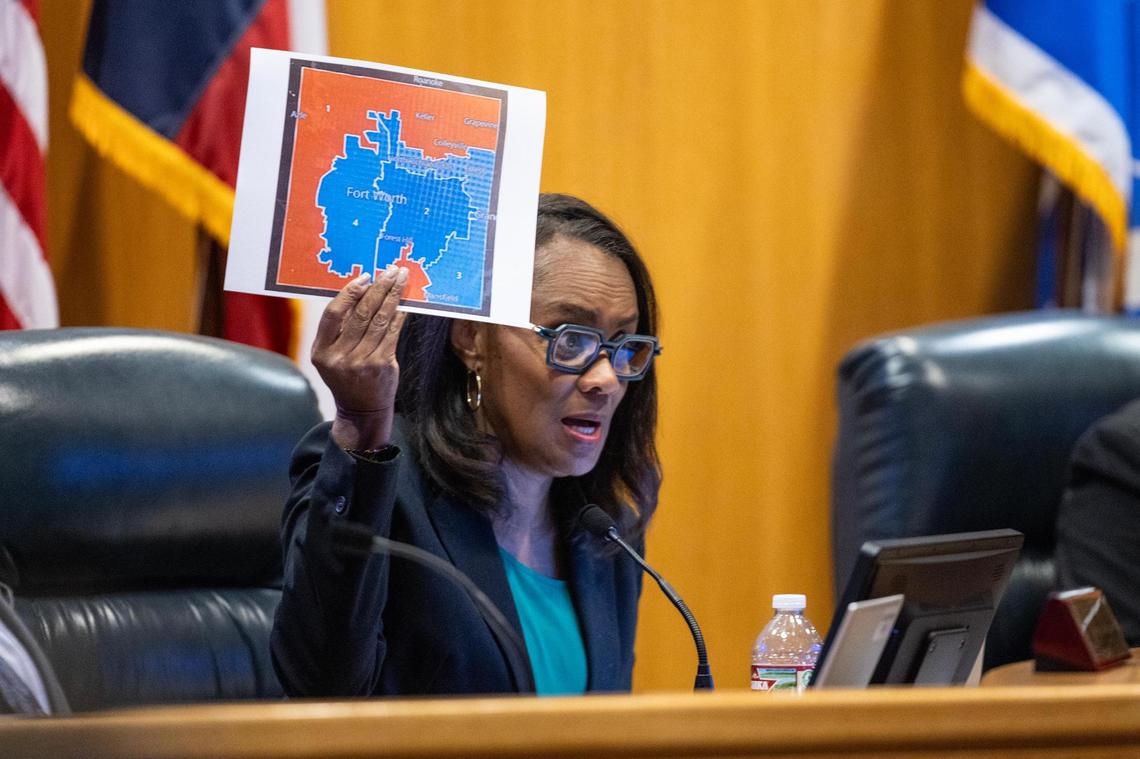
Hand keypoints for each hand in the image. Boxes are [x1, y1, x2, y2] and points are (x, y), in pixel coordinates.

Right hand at [312, 266, 408, 449]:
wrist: (361, 409)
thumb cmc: (347, 376)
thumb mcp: (331, 357)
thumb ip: (339, 330)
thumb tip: (360, 291)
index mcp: (321, 351)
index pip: (332, 314)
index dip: (348, 293)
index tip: (364, 277)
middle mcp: (339, 357)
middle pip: (359, 313)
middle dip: (378, 288)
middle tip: (390, 270)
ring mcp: (361, 361)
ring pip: (379, 320)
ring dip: (392, 296)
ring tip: (400, 279)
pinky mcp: (382, 364)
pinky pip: (393, 332)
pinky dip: (400, 315)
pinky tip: (405, 302)